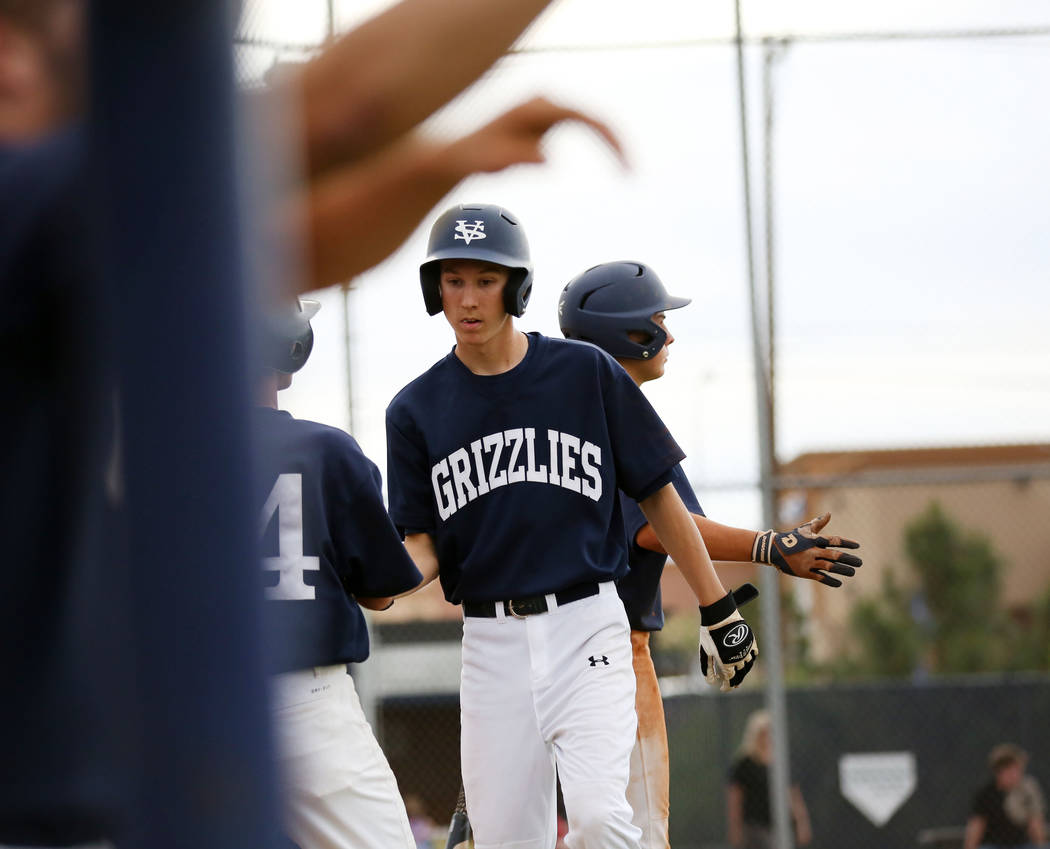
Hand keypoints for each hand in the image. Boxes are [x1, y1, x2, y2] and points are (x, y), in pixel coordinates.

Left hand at [450, 96, 626, 174]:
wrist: (461, 154)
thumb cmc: (476, 158)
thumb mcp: (495, 160)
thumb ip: (519, 156)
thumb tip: (548, 157)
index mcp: (540, 106)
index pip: (589, 119)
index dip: (612, 143)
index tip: (624, 170)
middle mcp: (547, 101)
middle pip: (596, 119)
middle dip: (618, 146)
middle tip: (633, 176)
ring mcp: (549, 109)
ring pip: (593, 124)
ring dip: (612, 147)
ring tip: (628, 174)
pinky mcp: (548, 121)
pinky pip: (584, 130)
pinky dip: (600, 146)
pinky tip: (612, 165)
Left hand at [699, 587, 757, 689]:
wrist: (720, 615)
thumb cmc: (709, 633)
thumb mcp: (705, 651)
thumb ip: (708, 668)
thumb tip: (711, 682)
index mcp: (726, 663)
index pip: (729, 681)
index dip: (726, 687)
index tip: (723, 688)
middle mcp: (739, 659)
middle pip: (740, 676)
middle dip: (736, 682)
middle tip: (733, 686)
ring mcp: (746, 650)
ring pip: (748, 666)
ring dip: (743, 672)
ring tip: (739, 676)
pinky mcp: (751, 642)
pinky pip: (753, 655)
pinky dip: (750, 660)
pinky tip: (746, 662)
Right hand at [753, 512, 861, 586]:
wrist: (774, 550)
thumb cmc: (792, 538)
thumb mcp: (805, 530)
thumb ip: (819, 523)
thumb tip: (829, 514)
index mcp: (815, 539)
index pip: (834, 540)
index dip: (846, 543)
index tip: (857, 546)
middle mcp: (813, 550)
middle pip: (834, 555)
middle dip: (848, 559)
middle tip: (860, 563)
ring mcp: (809, 562)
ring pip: (830, 567)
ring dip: (843, 570)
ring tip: (852, 572)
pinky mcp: (804, 572)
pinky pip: (820, 577)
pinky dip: (830, 580)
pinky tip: (839, 583)